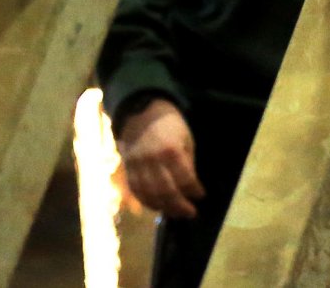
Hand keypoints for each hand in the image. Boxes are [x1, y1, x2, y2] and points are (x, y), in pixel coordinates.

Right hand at [116, 97, 204, 219]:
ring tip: (176, 214)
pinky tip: (158, 207)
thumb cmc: (171, 126)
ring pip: (149, 195)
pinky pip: (136, 191)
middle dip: (179, 205)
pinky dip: (147, 202)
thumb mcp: (186, 139)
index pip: (184, 178)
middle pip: (166, 191)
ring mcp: (138, 166)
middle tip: (190, 213)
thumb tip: (192, 187)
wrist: (142, 115)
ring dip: (164, 208)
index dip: (194, 190)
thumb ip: (188, 163)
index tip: (201, 196)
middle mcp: (152, 161)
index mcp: (171, 151)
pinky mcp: (128, 170)